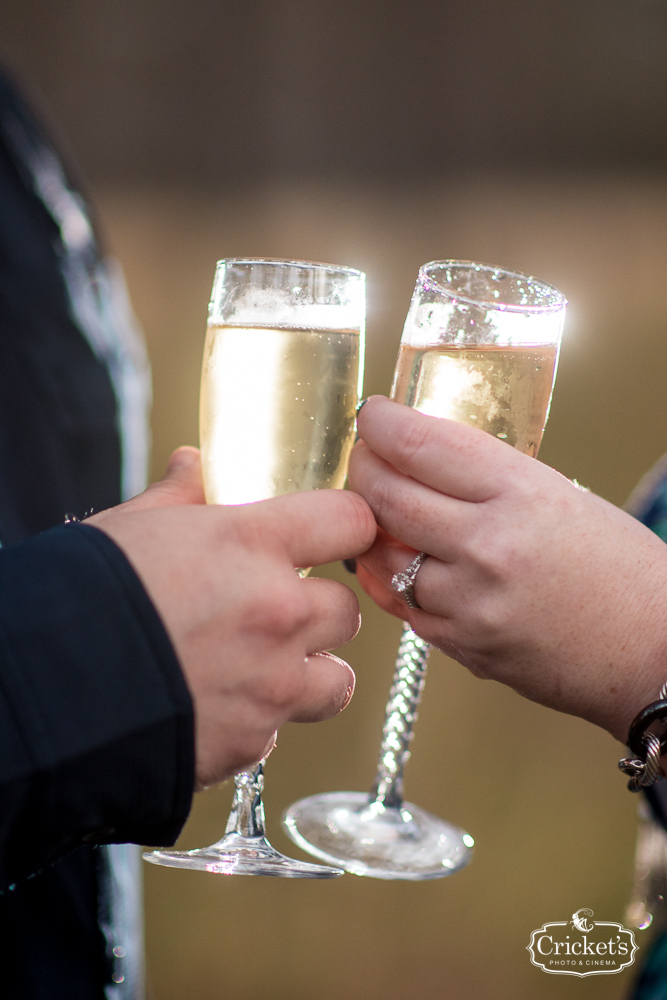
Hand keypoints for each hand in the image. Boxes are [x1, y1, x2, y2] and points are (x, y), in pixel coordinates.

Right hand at [89, 448, 375, 786]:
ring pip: (337, 681)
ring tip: (265, 669)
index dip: (345, 526)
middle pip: (347, 610)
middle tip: (276, 611)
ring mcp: (270, 684)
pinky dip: (256, 722)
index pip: (350, 521)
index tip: (335, 535)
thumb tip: (191, 467)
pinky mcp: (250, 743)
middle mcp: (278, 613)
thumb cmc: (82, 595)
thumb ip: (177, 497)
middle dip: (318, 611)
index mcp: (252, 544)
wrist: (43, 689)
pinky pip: (277, 732)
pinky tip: (214, 708)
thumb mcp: (129, 527)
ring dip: (310, 674)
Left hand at [349, 396, 666, 743]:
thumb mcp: (561, 497)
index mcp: (522, 494)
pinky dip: (389, 575)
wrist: (652, 652)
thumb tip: (420, 462)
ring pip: (381, 553)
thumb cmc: (620, 570)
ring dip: (370, 525)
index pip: (422, 445)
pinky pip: (400, 602)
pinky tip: (397, 559)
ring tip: (380, 510)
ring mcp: (470, 601)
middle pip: (387, 495)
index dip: (383, 424)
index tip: (374, 415)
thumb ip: (487, 481)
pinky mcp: (461, 645)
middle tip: (365, 457)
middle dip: (363, 467)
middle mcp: (489, 545)